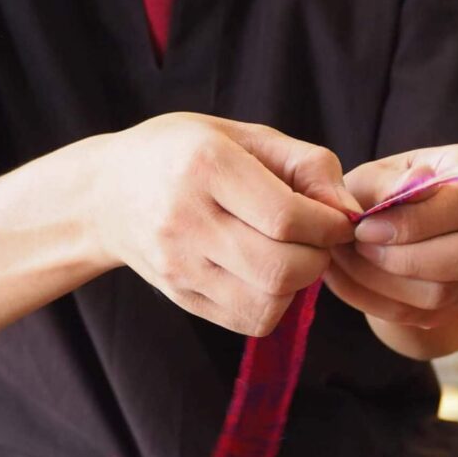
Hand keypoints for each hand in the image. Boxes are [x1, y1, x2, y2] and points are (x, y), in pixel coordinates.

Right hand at [91, 113, 361, 335]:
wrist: (107, 194)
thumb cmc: (190, 156)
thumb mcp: (246, 137)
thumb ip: (309, 166)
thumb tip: (350, 213)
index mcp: (206, 166)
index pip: (288, 218)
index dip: (329, 226)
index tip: (337, 221)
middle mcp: (186, 219)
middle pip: (282, 268)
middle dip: (318, 258)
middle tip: (316, 241)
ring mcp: (179, 265)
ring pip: (271, 301)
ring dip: (299, 283)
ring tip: (290, 254)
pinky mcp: (182, 297)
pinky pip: (253, 319)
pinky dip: (276, 302)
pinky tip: (266, 274)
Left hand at [325, 144, 457, 336]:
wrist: (410, 221)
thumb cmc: (391, 188)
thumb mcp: (382, 173)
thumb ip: (390, 182)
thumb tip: (410, 187)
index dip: (411, 224)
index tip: (364, 229)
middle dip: (403, 260)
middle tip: (358, 249)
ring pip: (443, 293)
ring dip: (384, 284)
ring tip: (347, 263)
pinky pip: (424, 315)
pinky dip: (379, 303)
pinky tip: (350, 282)